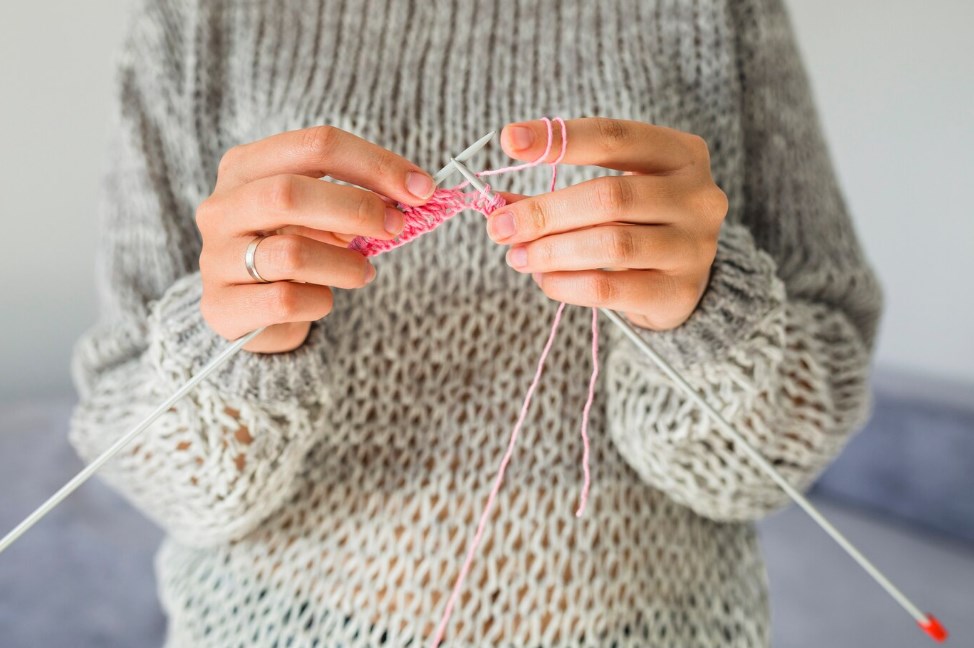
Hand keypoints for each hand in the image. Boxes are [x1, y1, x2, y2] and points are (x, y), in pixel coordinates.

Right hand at [196, 126, 435, 351]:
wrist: (249, 310)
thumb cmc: (294, 247)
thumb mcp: (321, 214)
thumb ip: (358, 197)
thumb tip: (415, 192)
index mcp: (246, 166)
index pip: (316, 145)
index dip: (376, 164)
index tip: (421, 188)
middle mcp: (221, 206)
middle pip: (291, 193)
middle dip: (357, 209)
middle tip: (396, 227)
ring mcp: (215, 256)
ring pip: (291, 254)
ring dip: (345, 265)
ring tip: (362, 272)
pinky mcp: (221, 306)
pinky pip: (286, 301)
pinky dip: (319, 302)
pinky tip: (322, 299)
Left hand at [488, 117, 727, 330]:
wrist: (682, 283)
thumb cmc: (638, 225)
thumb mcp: (608, 196)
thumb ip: (559, 194)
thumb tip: (499, 204)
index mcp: (681, 153)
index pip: (614, 137)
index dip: (559, 140)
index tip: (509, 141)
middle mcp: (698, 195)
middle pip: (609, 196)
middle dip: (544, 212)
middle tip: (500, 226)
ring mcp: (694, 246)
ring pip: (610, 244)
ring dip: (551, 251)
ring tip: (518, 256)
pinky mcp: (679, 291)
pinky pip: (609, 288)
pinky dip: (566, 284)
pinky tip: (545, 280)